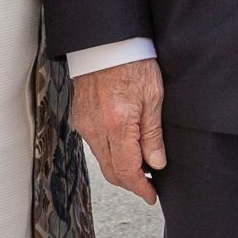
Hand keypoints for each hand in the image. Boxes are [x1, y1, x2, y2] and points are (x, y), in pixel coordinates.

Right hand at [70, 58, 165, 205]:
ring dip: (120, 168)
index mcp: (118, 124)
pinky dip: (111, 153)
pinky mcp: (80, 117)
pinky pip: (95, 145)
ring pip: (102, 160)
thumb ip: (153, 134)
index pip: (127, 171)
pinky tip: (125, 148)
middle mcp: (96, 128)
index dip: (140, 188)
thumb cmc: (133, 62)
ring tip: (142, 166)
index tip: (151, 195)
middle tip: (149, 185)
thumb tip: (156, 164)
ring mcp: (85, 124)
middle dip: (131, 183)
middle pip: (112, 171)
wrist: (106, 41)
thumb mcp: (154, 97)